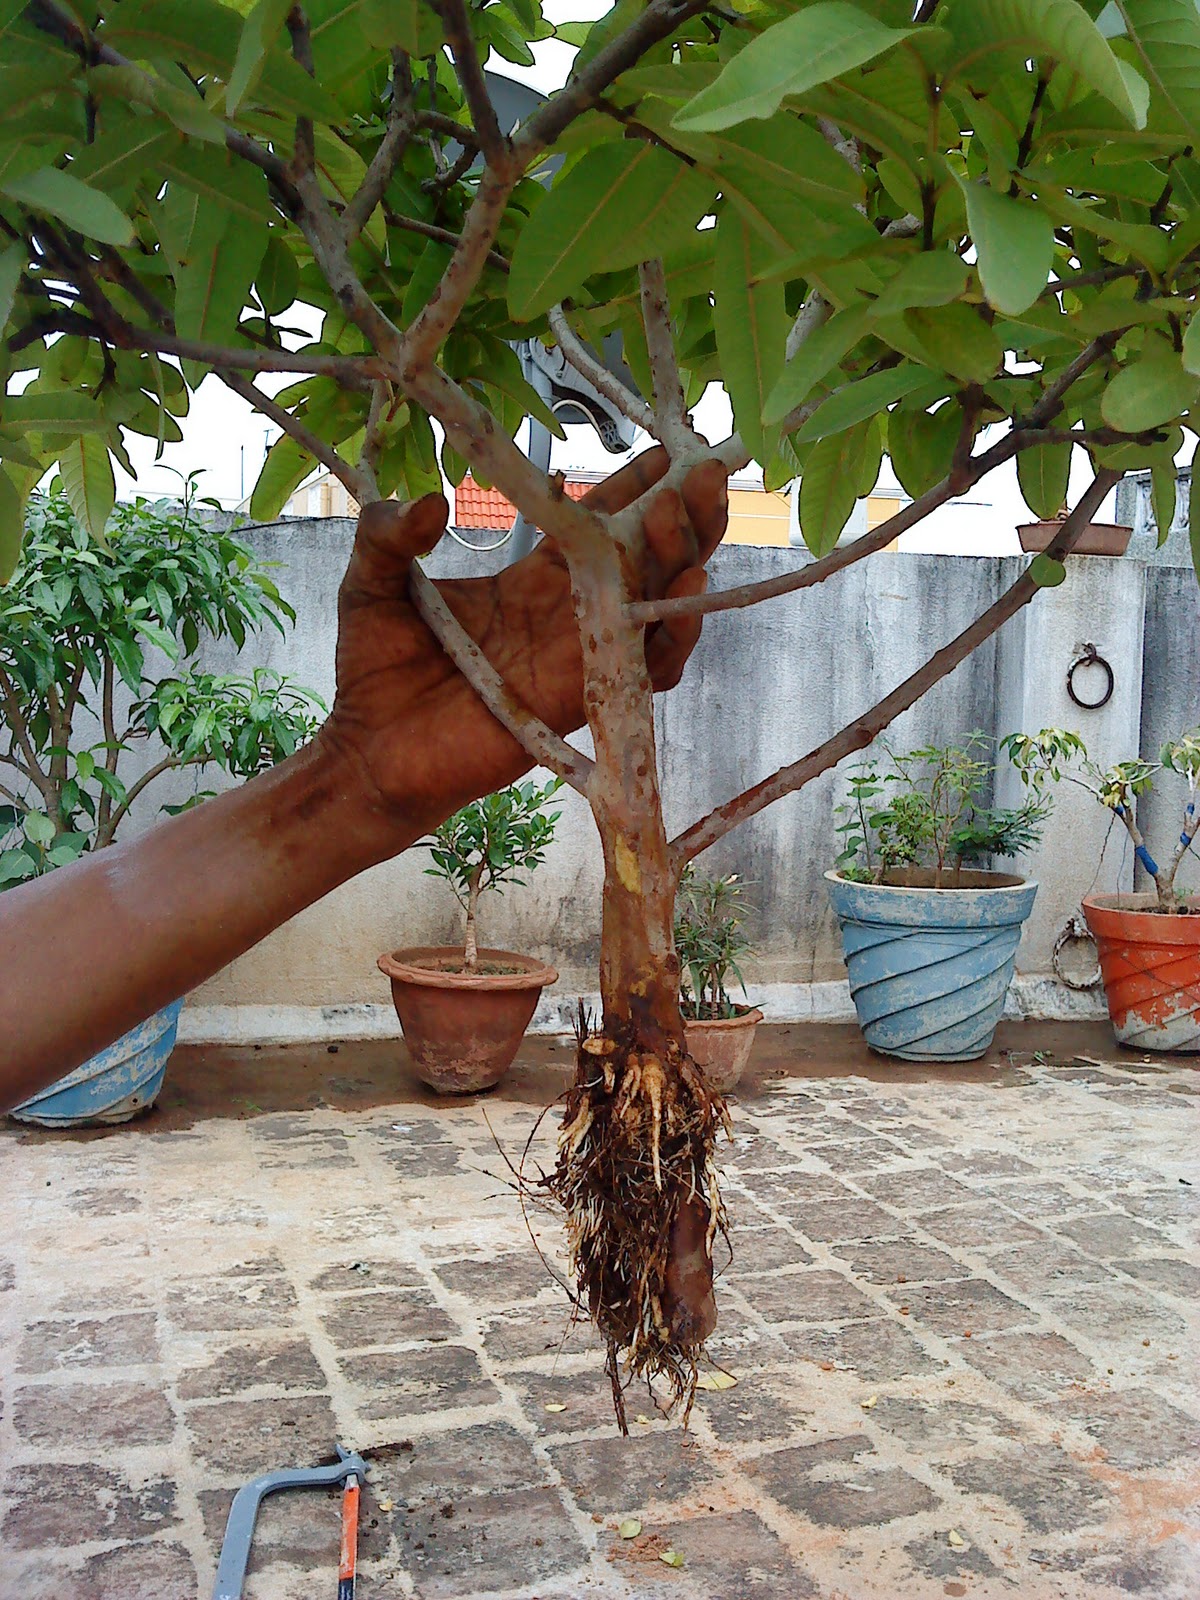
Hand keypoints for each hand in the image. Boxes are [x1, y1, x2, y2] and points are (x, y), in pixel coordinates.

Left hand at [319, 449, 727, 835]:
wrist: (371, 751)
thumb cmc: (374, 670)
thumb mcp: (372, 582)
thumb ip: (389, 534)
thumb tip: (428, 500)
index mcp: (532, 582)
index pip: (599, 525)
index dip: (635, 488)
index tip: (668, 449)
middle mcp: (570, 616)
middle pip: (646, 557)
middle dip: (681, 512)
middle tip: (707, 468)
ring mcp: (580, 658)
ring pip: (657, 604)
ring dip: (682, 558)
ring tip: (687, 515)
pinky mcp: (582, 698)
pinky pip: (647, 667)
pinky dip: (673, 631)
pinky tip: (684, 589)